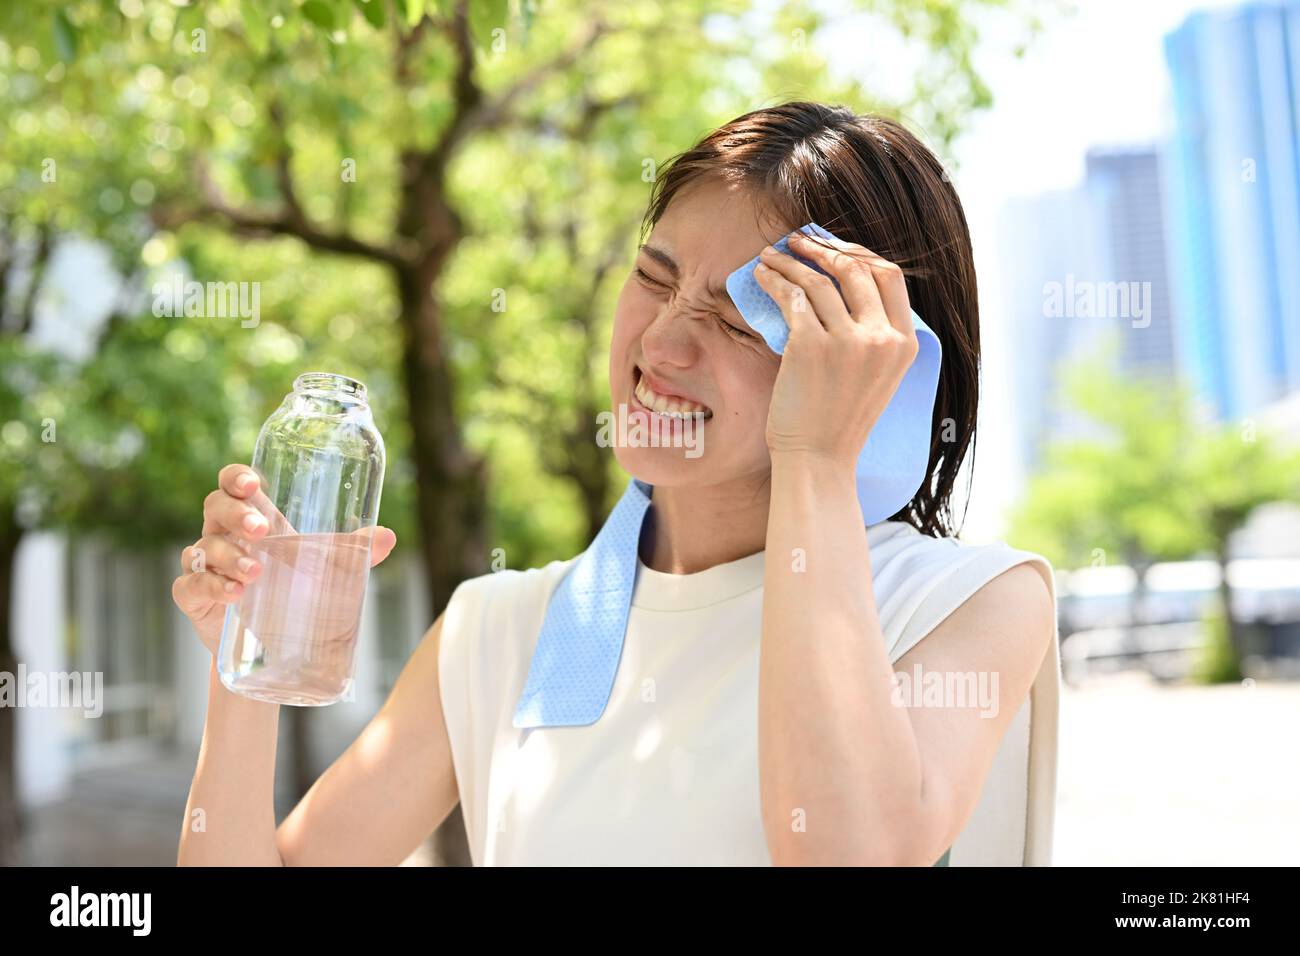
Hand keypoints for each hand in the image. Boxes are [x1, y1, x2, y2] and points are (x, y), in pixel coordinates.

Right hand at [172, 463, 396, 656]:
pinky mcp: (195, 599)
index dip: (236, 477)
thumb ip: (356, 553)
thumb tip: (387, 537)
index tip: (252, 484)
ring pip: (203, 546)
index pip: (235, 485)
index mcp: (255, 520)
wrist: (275, 649)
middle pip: (215, 506)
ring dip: (229, 556)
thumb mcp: (330, 572)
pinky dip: (209, 586)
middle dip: (236, 514)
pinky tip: (233, 594)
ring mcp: (207, 566)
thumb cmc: (298, 595)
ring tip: (255, 573)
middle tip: (262, 530)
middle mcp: (226, 536)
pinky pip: (190, 584)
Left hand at [754, 230, 919, 468]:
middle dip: (823, 249)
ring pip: (818, 280)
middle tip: (797, 243)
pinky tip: (761, 276)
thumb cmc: (837, 421)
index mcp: (904, 344)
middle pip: (856, 270)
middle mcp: (881, 339)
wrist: (817, 460)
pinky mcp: (811, 347)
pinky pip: (791, 299)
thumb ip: (871, 335)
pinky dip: (773, 282)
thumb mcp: (875, 375)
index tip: (835, 248)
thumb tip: (842, 285)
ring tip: (770, 257)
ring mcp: (848, 341)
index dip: (860, 254)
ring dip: (790, 262)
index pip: (890, 277)